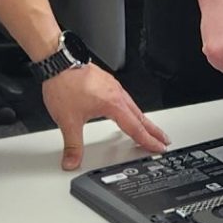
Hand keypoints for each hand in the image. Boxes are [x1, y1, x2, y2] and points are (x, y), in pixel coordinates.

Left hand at [40, 63, 169, 170]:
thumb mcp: (67, 121)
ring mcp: (112, 85)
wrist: (58, 62)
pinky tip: (124, 110)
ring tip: (147, 127)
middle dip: (153, 129)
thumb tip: (72, 161)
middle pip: (140, 116)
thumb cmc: (64, 85)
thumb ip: (72, 145)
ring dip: (142, 118)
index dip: (148, 140)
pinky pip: (124, 97)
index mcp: (113, 104)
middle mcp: (116, 93)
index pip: (135, 128)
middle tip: (164, 139)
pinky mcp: (105, 81)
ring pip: (133, 105)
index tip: (159, 146)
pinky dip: (130, 108)